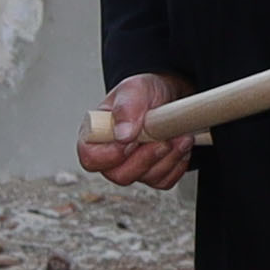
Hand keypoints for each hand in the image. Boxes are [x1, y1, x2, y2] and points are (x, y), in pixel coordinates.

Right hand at [78, 72, 191, 188]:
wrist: (168, 96)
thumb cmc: (144, 93)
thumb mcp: (133, 89)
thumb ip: (125, 109)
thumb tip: (122, 135)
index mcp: (97, 135)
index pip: (90, 158)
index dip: (109, 155)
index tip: (130, 141)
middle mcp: (111, 155)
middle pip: (120, 175)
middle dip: (146, 158)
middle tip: (162, 139)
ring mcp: (133, 167)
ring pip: (147, 178)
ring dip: (168, 157)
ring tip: (178, 135)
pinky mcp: (153, 174)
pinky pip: (165, 180)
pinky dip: (177, 163)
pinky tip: (179, 145)